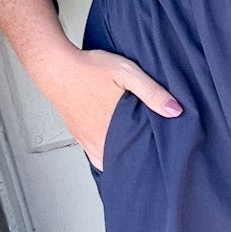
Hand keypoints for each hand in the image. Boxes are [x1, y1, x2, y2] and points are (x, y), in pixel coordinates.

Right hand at [37, 46, 181, 170]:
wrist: (55, 67)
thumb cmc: (88, 69)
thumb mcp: (126, 73)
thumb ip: (151, 92)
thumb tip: (175, 111)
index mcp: (113, 131)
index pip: (135, 159)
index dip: (150, 162)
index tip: (164, 162)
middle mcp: (98, 141)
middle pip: (122, 164)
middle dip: (138, 163)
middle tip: (154, 161)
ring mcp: (86, 141)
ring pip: (107, 161)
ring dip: (122, 160)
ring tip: (138, 156)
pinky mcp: (79, 136)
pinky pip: (95, 155)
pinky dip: (106, 155)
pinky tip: (116, 147)